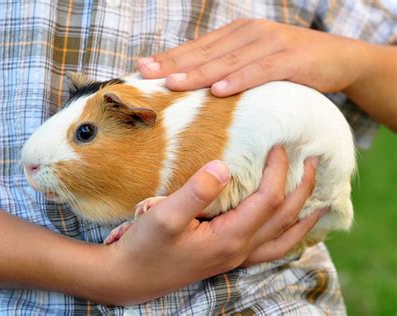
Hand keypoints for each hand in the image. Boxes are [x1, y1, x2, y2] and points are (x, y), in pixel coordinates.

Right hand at [102, 146, 324, 304]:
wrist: (131, 277)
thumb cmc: (145, 246)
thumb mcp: (164, 216)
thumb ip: (196, 191)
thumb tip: (225, 166)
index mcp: (229, 238)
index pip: (267, 200)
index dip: (278, 171)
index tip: (279, 145)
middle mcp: (240, 250)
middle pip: (284, 217)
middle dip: (302, 188)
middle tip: (314, 161)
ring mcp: (236, 257)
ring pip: (284, 238)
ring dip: (303, 215)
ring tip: (319, 198)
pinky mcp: (227, 257)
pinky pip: (271, 249)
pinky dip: (289, 235)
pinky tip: (290, 227)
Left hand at [137, 19, 363, 96]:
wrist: (340, 58)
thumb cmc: (290, 64)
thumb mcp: (254, 61)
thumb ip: (228, 67)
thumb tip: (197, 87)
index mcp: (236, 34)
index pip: (196, 48)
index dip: (169, 58)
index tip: (142, 68)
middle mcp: (248, 34)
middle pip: (205, 53)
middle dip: (173, 64)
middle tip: (146, 74)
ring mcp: (269, 44)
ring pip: (227, 61)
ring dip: (198, 74)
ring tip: (173, 84)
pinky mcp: (290, 59)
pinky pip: (260, 71)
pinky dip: (239, 80)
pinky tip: (219, 90)